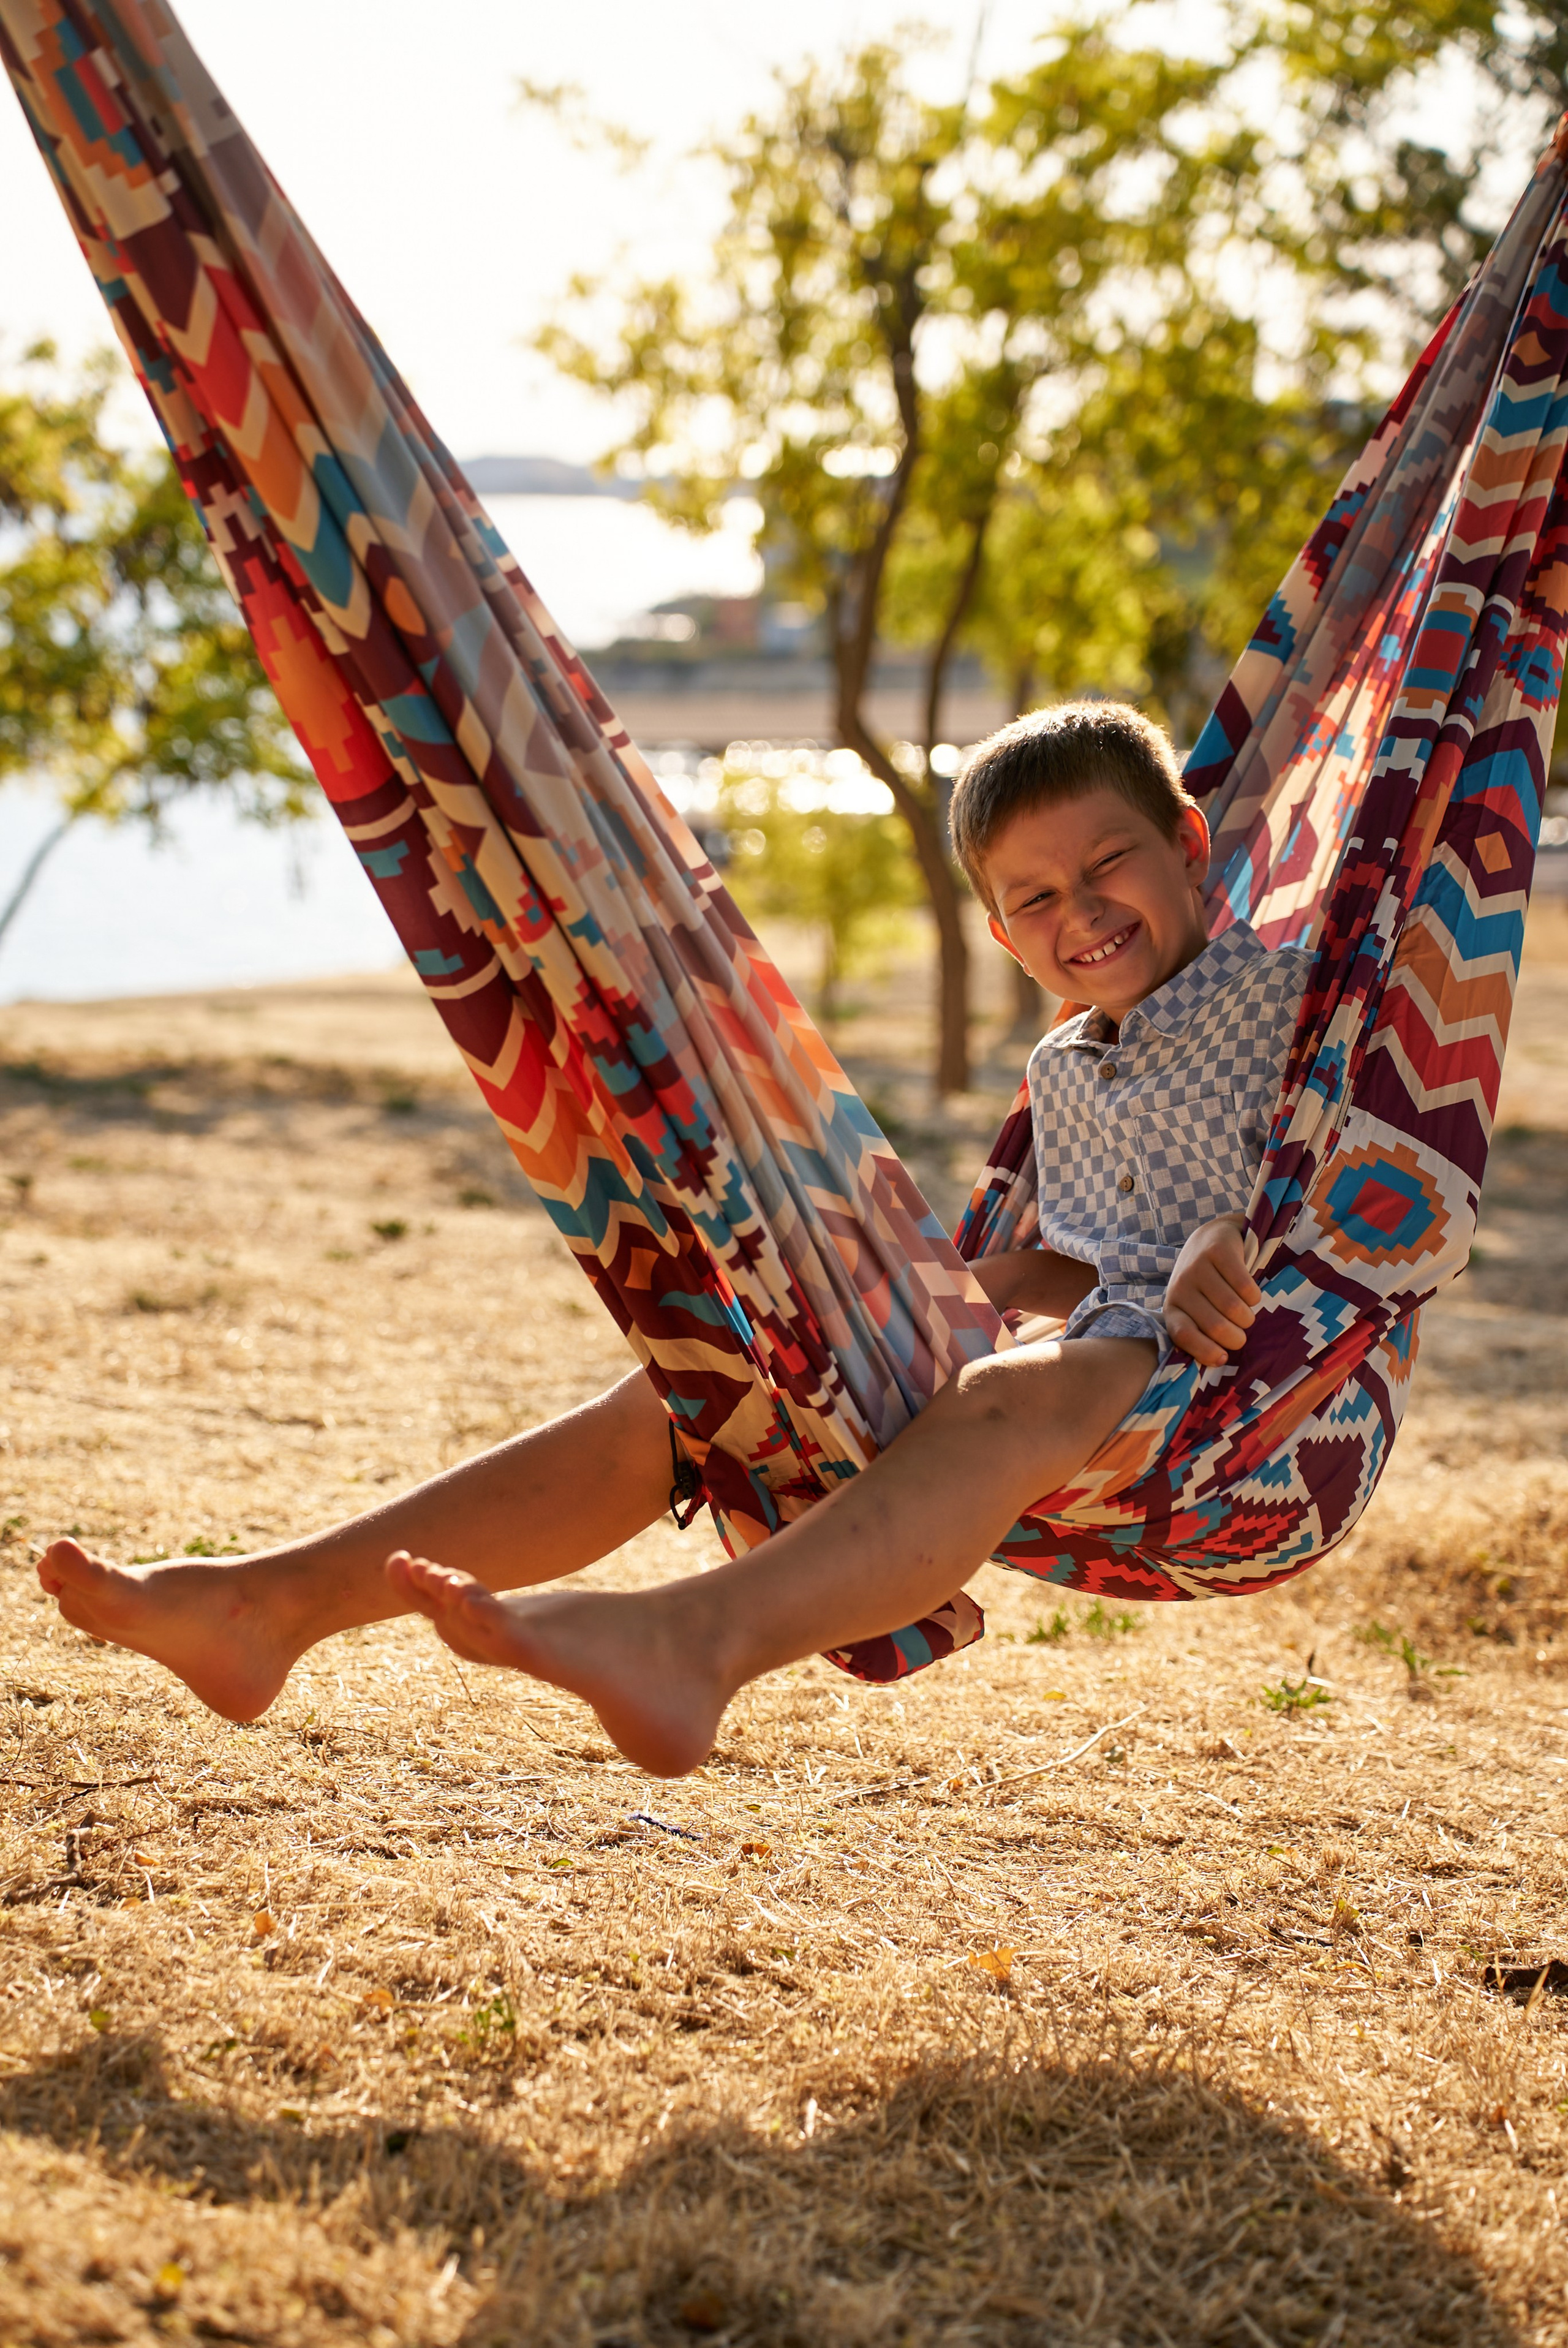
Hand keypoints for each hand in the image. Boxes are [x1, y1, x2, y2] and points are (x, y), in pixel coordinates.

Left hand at [1163, 1215, 1260, 1366]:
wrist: (1213, 1237)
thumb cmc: (1206, 1283)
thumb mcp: (1196, 1308)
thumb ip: (1201, 1332)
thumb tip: (1219, 1362)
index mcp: (1173, 1306)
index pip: (1183, 1334)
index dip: (1204, 1351)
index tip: (1222, 1358)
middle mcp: (1181, 1286)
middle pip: (1216, 1326)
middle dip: (1236, 1337)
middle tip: (1241, 1333)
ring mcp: (1199, 1267)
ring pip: (1234, 1309)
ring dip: (1247, 1318)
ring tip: (1245, 1314)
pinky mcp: (1219, 1252)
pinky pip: (1246, 1288)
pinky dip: (1255, 1297)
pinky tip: (1251, 1294)